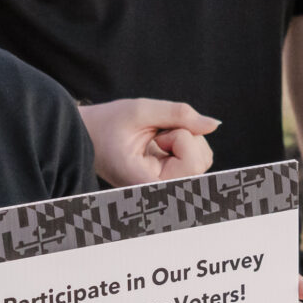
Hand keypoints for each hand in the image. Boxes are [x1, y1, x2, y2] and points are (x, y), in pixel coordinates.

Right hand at [79, 99, 217, 185]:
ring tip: (157, 139)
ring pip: (203, 159)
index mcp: (146, 184)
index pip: (192, 164)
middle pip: (201, 161)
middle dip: (185, 136)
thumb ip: (179, 114)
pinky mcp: (173, 179)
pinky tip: (161, 145)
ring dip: (186, 139)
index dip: (181, 138)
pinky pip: (197, 159)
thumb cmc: (107, 124)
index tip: (157, 136)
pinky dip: (185, 143)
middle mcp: (159, 191)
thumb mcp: (140, 111)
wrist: (88, 136)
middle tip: (156, 135)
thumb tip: (214, 124)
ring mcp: (167, 187)